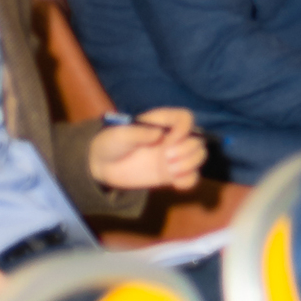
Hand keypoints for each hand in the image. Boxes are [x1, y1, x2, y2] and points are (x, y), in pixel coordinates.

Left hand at [89, 107, 205, 192]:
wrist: (101, 166)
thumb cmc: (110, 142)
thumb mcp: (120, 134)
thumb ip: (139, 133)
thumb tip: (158, 134)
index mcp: (161, 123)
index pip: (185, 118)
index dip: (183, 128)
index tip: (169, 139)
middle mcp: (171, 138)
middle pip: (197, 139)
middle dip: (187, 150)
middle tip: (166, 158)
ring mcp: (172, 157)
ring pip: (199, 157)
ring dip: (190, 164)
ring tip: (170, 170)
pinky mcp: (170, 175)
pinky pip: (191, 178)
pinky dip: (188, 181)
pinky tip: (173, 182)